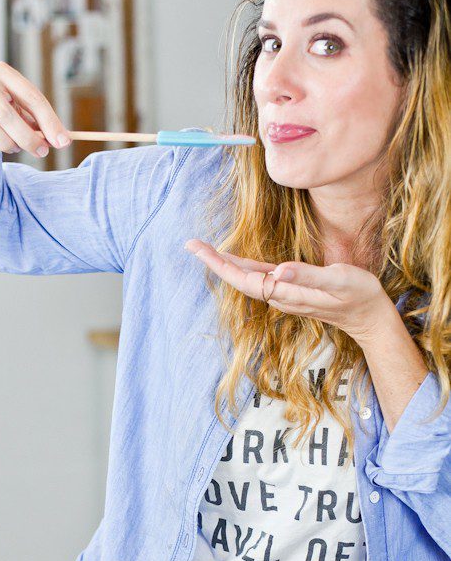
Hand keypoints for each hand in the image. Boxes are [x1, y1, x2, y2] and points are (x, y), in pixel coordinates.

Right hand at [0, 61, 69, 157]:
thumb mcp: (17, 112)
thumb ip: (36, 124)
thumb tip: (61, 140)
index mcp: (2, 72)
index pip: (31, 96)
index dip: (49, 121)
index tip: (63, 142)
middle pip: (8, 113)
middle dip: (27, 138)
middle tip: (40, 152)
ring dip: (4, 144)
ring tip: (10, 147)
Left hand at [184, 238, 392, 345]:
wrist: (369, 316)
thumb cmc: (357, 296)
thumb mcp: (337, 281)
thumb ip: (308, 276)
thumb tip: (278, 271)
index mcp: (285, 292)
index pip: (244, 278)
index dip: (220, 264)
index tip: (199, 249)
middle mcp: (279, 295)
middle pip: (238, 277)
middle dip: (214, 261)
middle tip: (190, 244)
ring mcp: (283, 293)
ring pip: (246, 277)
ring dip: (225, 263)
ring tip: (204, 249)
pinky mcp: (290, 288)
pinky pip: (259, 276)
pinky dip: (242, 266)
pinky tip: (234, 259)